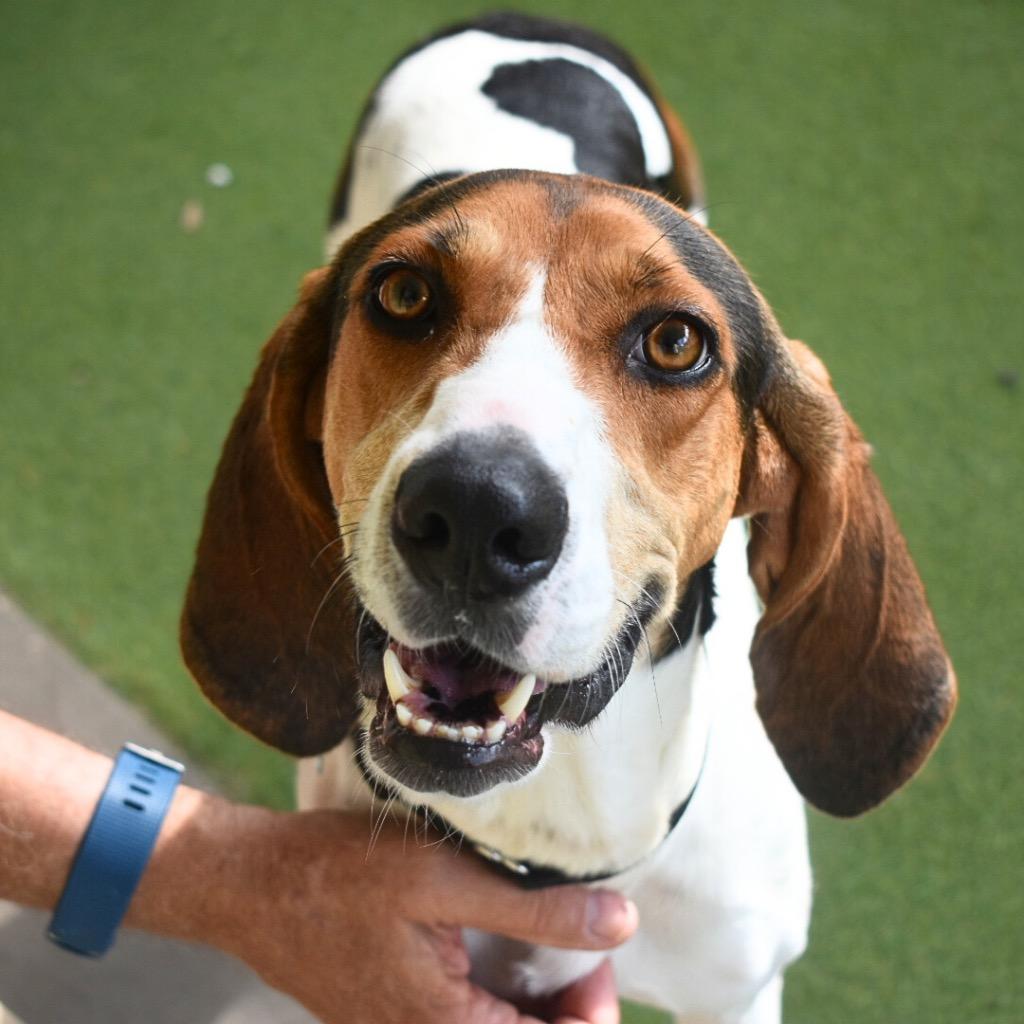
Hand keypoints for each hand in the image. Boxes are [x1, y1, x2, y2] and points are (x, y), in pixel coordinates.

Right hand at [201, 806, 636, 1023]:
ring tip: (541, 927)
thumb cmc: (337, 877)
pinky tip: (497, 933)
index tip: (596, 950)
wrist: (249, 883)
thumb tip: (620, 923)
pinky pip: (465, 1014)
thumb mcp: (442, 879)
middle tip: (574, 934)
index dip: (594, 1011)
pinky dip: (496, 984)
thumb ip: (534, 908)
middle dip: (568, 1001)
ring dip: (534, 992)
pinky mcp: (394, 1011)